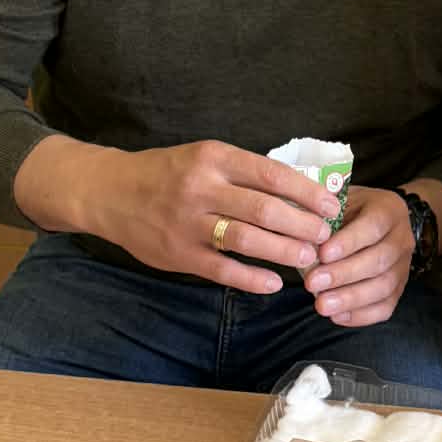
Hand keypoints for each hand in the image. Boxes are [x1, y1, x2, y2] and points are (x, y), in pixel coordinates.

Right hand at [18, 136, 340, 293]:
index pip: (271, 174)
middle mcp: (201, 187)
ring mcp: (188, 222)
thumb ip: (243, 172)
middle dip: (302, 224)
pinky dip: (251, 278)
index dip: (306, 192)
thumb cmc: (167, 173)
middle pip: (264, 208)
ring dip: (283, 250)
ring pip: (246, 239)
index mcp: (213, 157)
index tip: (332, 205)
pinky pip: (221, 269)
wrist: (109, 191)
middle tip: (327, 236)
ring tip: (309, 258)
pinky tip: (274, 283)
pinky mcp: (178, 253)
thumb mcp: (204, 157)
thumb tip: (300, 189)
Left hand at [305, 186, 414, 326]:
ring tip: (321, 305)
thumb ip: (325, 216)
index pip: (373, 226)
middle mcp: (402, 239)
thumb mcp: (338, 202)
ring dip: (350, 299)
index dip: (348, 243)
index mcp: (389, 210)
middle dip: (343, 274)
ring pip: (383, 287)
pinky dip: (361, 315)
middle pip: (379, 260)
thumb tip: (302, 238)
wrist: (372, 220)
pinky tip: (337, 316)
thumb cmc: (349, 211)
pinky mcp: (398, 289)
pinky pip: (385, 308)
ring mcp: (403, 266)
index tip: (322, 254)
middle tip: (313, 284)